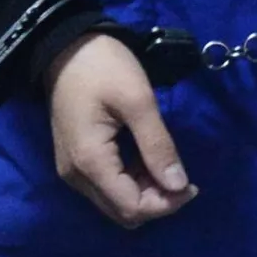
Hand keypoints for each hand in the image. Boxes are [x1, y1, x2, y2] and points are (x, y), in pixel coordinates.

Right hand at [45, 31, 195, 228]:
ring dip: (144, 193)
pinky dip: (130, 182)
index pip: (131, 208)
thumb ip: (157, 144)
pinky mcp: (74, 160)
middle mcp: (76, 176)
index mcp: (90, 162)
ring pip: (114, 202)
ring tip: (168, 168)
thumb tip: (178, 185)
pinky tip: (147, 161)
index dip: (165, 204)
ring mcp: (72, 169)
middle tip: (183, 177)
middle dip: (156, 202)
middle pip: (122, 212)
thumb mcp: (138, 99)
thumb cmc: (102, 66)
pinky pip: (105, 186)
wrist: (64, 44)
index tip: (192, 185)